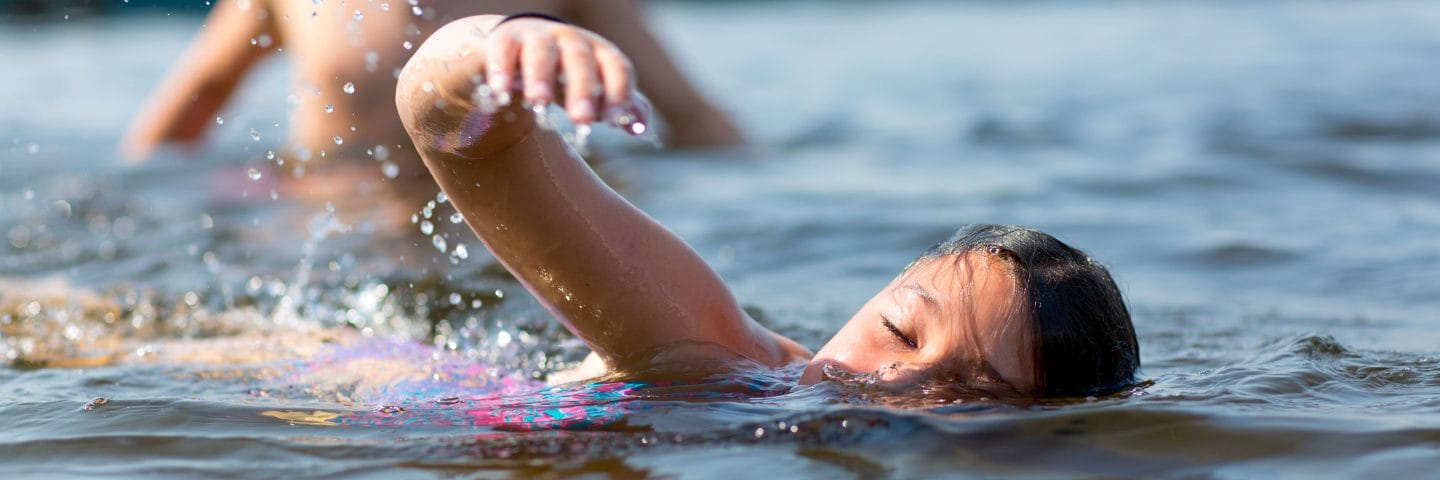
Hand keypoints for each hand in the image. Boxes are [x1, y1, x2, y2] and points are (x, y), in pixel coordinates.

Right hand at [479, 17, 650, 133]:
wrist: (522, 45)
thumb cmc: (567, 73)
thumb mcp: (596, 87)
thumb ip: (621, 104)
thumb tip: (640, 128)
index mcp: (599, 53)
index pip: (617, 67)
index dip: (619, 93)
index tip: (615, 123)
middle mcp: (570, 41)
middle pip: (580, 60)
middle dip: (583, 88)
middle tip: (582, 119)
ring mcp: (537, 38)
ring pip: (541, 52)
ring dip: (540, 76)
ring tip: (539, 103)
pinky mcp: (505, 41)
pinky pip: (503, 51)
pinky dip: (501, 70)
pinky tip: (501, 93)